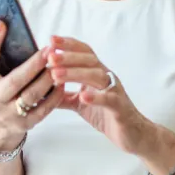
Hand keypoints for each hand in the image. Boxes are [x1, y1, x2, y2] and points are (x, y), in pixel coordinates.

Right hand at [0, 21, 64, 150]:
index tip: (1, 23)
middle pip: (15, 81)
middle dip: (33, 65)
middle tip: (49, 49)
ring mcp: (9, 114)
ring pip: (32, 96)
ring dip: (47, 79)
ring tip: (59, 64)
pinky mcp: (25, 124)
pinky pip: (43, 110)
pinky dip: (54, 96)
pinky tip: (62, 82)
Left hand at [48, 36, 151, 153]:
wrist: (132, 133)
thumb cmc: (107, 114)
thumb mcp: (80, 104)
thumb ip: (63, 96)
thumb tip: (42, 91)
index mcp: (97, 73)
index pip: (84, 52)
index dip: (69, 45)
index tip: (51, 40)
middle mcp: (107, 77)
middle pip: (89, 60)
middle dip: (68, 57)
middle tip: (50, 57)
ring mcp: (114, 91)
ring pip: (97, 76)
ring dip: (75, 73)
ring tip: (57, 75)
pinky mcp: (120, 107)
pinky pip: (109, 99)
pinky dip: (96, 96)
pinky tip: (83, 96)